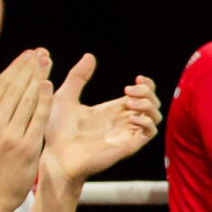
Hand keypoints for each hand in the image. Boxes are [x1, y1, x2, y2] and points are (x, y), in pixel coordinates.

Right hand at [0, 47, 51, 211]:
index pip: (0, 86)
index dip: (16, 67)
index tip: (28, 54)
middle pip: (15, 88)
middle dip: (30, 68)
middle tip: (41, 53)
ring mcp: (9, 136)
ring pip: (27, 100)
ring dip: (39, 78)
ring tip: (47, 62)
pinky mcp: (26, 148)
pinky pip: (37, 119)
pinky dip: (43, 101)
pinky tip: (49, 85)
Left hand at [42, 57, 162, 185]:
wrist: (55, 156)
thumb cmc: (57, 131)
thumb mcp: (66, 96)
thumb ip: (78, 77)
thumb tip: (90, 56)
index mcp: (112, 110)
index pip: (142, 95)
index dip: (146, 85)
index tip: (136, 78)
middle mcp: (122, 122)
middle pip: (152, 103)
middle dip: (147, 93)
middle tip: (127, 91)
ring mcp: (126, 134)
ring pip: (155, 117)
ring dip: (148, 105)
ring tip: (128, 103)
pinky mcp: (128, 146)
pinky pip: (150, 133)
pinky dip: (146, 121)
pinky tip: (129, 117)